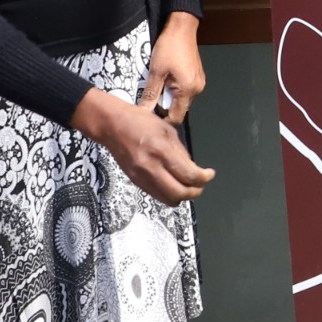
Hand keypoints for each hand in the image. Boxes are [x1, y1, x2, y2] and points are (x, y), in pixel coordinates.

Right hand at [72, 89, 215, 204]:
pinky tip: (173, 182)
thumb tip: (193, 168)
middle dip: (195, 192)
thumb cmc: (140, 122)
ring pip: (168, 199)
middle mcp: (150, 167)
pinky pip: (157, 195)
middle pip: (179, 194)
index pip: (188, 175)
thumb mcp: (168, 130)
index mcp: (161, 151)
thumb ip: (181, 152)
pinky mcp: (135, 182)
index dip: (204, 178)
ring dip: (182, 195)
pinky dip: (169, 193)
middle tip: (201, 183)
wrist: (112, 126)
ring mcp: (141, 177)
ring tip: (189, 185)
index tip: (209, 175)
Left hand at [142, 11, 206, 124]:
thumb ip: (150, 94)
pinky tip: (165, 80)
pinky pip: (184, 90)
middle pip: (179, 109)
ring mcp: (198, 82)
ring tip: (157, 85)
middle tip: (150, 97)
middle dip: (164, 106)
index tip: (150, 116)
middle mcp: (197, 88)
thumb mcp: (155, 71)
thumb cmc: (170, 46)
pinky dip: (173, 89)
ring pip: (181, 99)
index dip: (162, 119)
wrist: (181, 27)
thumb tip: (144, 110)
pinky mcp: (196, 76)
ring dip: (168, 97)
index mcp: (188, 89)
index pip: (176, 117)